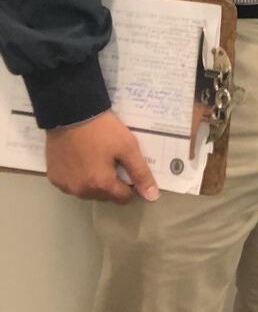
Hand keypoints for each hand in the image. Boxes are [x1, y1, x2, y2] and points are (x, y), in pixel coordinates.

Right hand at [45, 110, 159, 203]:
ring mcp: (65, 185)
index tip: (129, 169)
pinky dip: (78, 176)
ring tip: (96, 159)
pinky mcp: (53, 177)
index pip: (123, 198)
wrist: (70, 113)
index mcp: (100, 185)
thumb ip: (140, 173)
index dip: (130, 185)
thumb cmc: (102, 130)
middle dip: (112, 183)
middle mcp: (81, 191)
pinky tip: (80, 160)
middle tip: (113, 160)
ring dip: (94, 182)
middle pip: (104, 195)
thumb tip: (151, 196)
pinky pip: (71, 184)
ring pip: (87, 191)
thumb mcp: (127, 147)